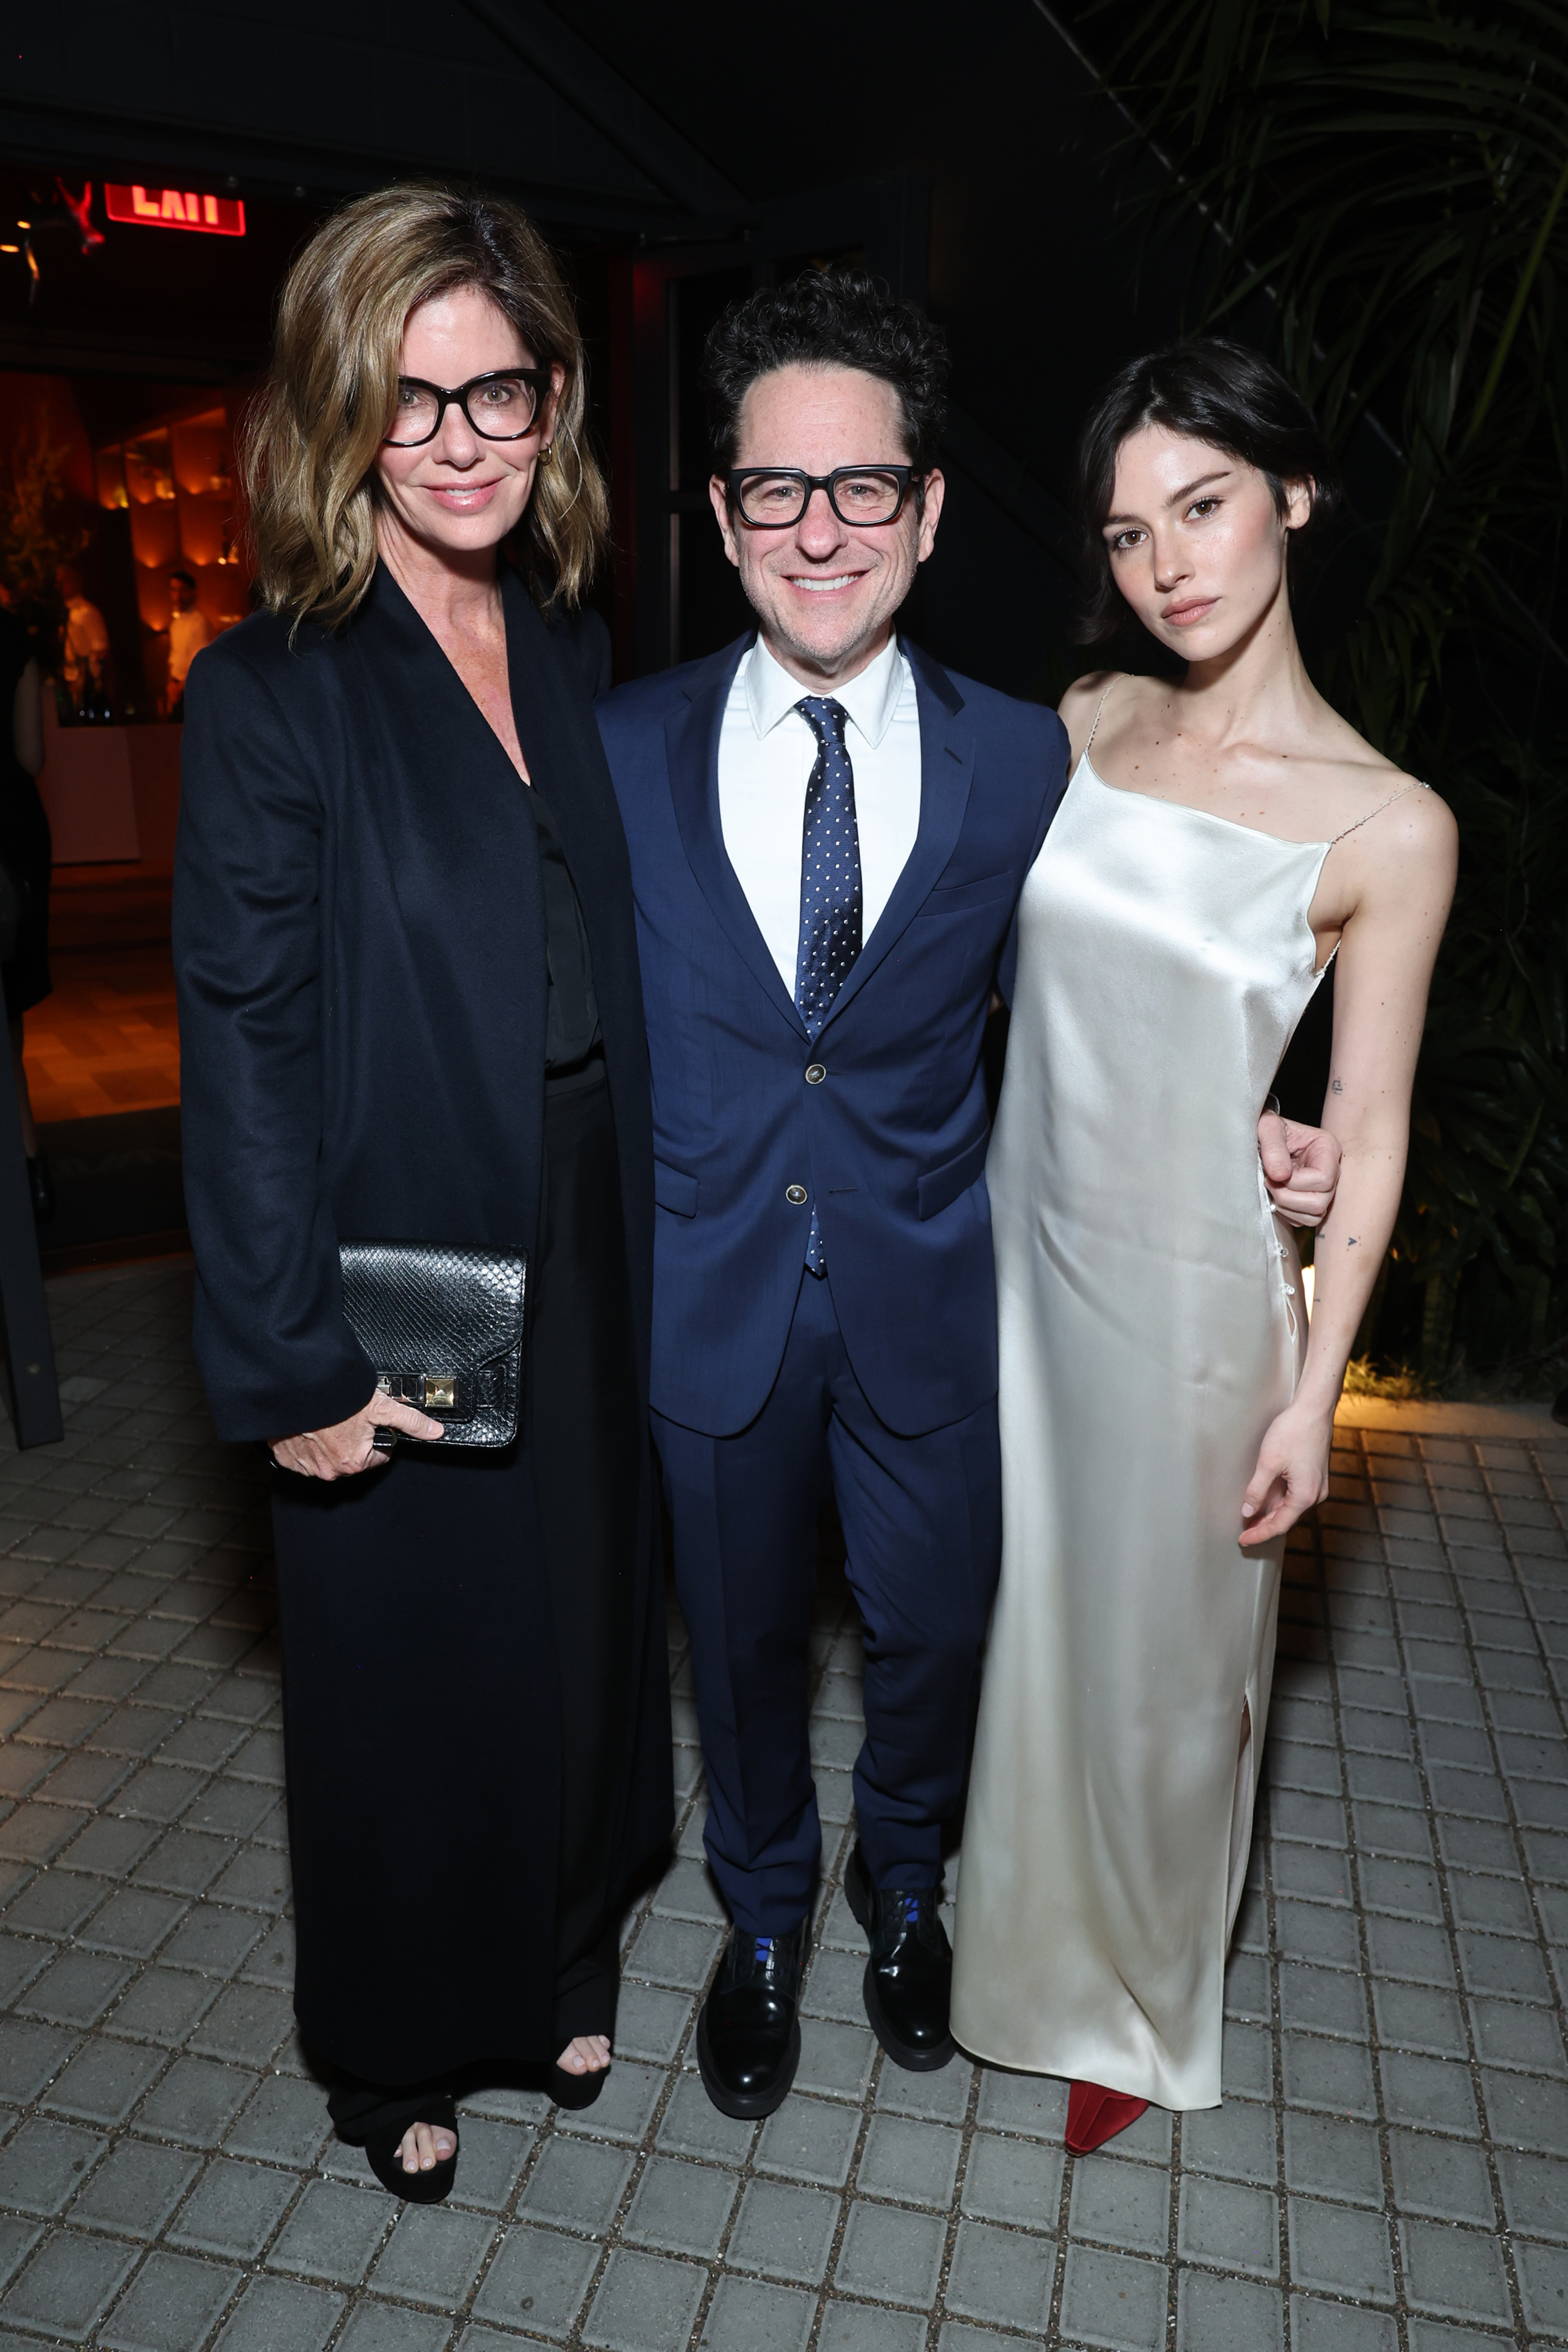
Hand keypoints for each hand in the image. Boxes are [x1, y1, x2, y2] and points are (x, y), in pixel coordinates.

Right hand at [269, 1390, 442, 1478]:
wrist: (294, 1388)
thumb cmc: (335, 1398)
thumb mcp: (380, 1406)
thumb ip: (410, 1420)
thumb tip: (435, 1431)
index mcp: (354, 1462)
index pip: (377, 1456)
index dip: (377, 1437)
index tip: (369, 1423)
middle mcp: (329, 1470)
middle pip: (352, 1457)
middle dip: (353, 1439)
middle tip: (347, 1418)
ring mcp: (306, 1466)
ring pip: (326, 1456)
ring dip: (328, 1441)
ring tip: (328, 1420)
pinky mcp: (286, 1458)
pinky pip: (301, 1454)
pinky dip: (305, 1442)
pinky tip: (310, 1426)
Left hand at [1238, 1398, 1333, 1546]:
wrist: (1314, 1409)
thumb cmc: (1294, 1432)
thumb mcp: (1268, 1463)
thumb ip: (1257, 1490)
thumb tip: (1247, 1511)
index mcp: (1305, 1495)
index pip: (1279, 1525)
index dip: (1259, 1534)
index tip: (1243, 1540)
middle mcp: (1316, 1494)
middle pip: (1286, 1518)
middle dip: (1264, 1526)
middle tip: (1243, 1533)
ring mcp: (1317, 1484)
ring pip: (1290, 1507)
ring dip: (1271, 1514)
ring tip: (1251, 1519)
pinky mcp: (1315, 1475)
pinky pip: (1295, 1495)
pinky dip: (1279, 1501)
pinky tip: (1266, 1500)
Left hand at [1258, 1111, 1340, 1228]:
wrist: (1264, 1136)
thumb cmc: (1269, 1129)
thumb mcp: (1267, 1127)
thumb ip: (1273, 1147)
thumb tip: (1280, 1175)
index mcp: (1328, 1148)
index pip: (1323, 1178)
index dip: (1296, 1182)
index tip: (1275, 1173)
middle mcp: (1331, 1170)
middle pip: (1320, 1202)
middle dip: (1288, 1197)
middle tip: (1269, 1182)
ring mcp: (1324, 1189)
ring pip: (1314, 1215)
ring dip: (1286, 1207)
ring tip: (1272, 1188)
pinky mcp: (1312, 1201)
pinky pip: (1304, 1220)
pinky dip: (1286, 1213)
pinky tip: (1275, 1196)